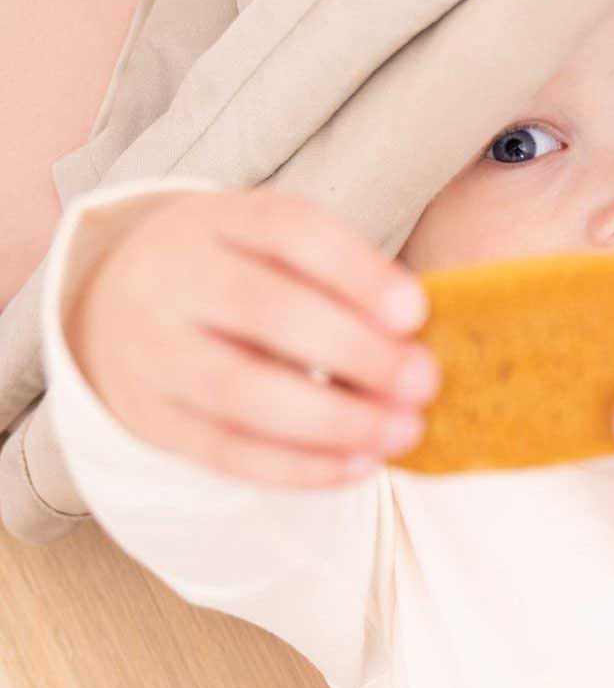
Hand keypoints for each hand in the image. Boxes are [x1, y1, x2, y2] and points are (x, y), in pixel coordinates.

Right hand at [65, 188, 438, 487]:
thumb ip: (341, 278)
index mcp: (218, 221)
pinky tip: (359, 465)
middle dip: (355, 351)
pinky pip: (227, 451)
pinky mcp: (153, 419)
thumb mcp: (274, 247)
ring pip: (241, 390)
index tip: (416, 313)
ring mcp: (153, 352)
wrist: (116, 305)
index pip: (289, 231)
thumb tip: (417, 338)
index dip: (356, 272)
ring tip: (403, 430)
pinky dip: (299, 466)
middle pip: (263, 310)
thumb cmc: (237, 271)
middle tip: (424, 380)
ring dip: (334, 420)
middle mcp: (173, 278)